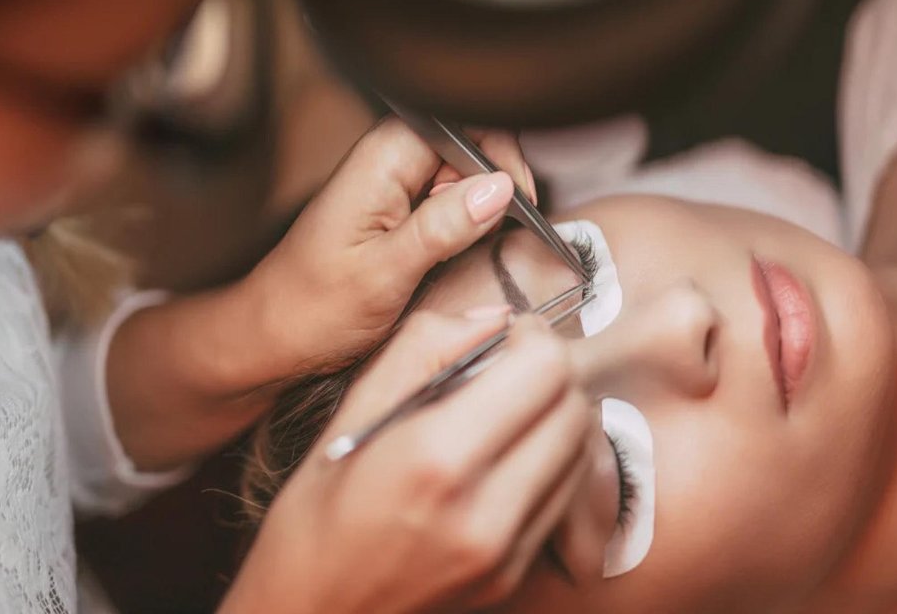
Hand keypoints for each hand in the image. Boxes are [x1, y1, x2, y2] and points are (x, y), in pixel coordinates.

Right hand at [220, 309, 594, 613]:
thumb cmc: (315, 516)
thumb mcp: (349, 418)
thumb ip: (421, 351)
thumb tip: (492, 320)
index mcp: (434, 458)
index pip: (543, 371)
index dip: (533, 338)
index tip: (508, 336)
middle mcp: (482, 509)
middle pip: (573, 408)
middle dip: (551, 372)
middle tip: (512, 367)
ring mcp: (504, 552)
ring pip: (581, 452)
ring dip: (558, 415)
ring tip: (511, 410)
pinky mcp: (513, 575)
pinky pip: (565, 498)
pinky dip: (552, 461)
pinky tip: (509, 455)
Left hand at [250, 116, 535, 375]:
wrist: (270, 337)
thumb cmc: (310, 308)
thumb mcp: (386, 274)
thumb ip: (444, 227)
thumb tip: (499, 188)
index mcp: (382, 159)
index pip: (465, 123)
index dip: (499, 158)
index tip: (514, 202)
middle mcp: (387, 161)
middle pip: (469, 145)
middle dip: (491, 188)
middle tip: (484, 237)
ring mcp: (391, 185)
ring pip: (462, 176)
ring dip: (476, 212)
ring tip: (455, 253)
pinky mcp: (396, 211)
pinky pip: (446, 203)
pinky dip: (460, 227)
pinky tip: (448, 256)